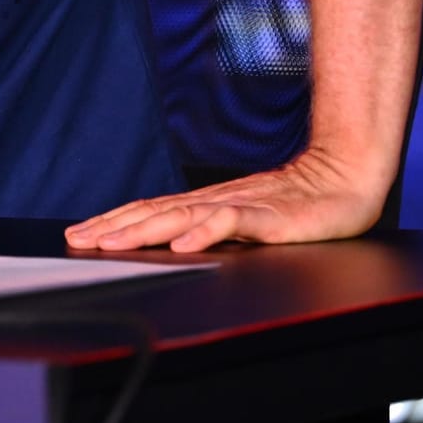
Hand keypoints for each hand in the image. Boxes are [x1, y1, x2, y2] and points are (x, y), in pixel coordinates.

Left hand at [64, 149, 388, 253]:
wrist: (345, 180)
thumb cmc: (298, 205)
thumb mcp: (245, 222)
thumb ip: (212, 229)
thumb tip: (170, 243)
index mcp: (207, 204)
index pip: (150, 211)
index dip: (113, 222)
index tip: (78, 233)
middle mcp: (215, 201)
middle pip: (155, 212)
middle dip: (113, 226)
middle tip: (77, 239)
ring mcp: (241, 205)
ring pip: (183, 215)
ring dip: (144, 229)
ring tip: (113, 242)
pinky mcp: (269, 216)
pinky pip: (232, 222)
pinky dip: (204, 231)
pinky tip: (182, 242)